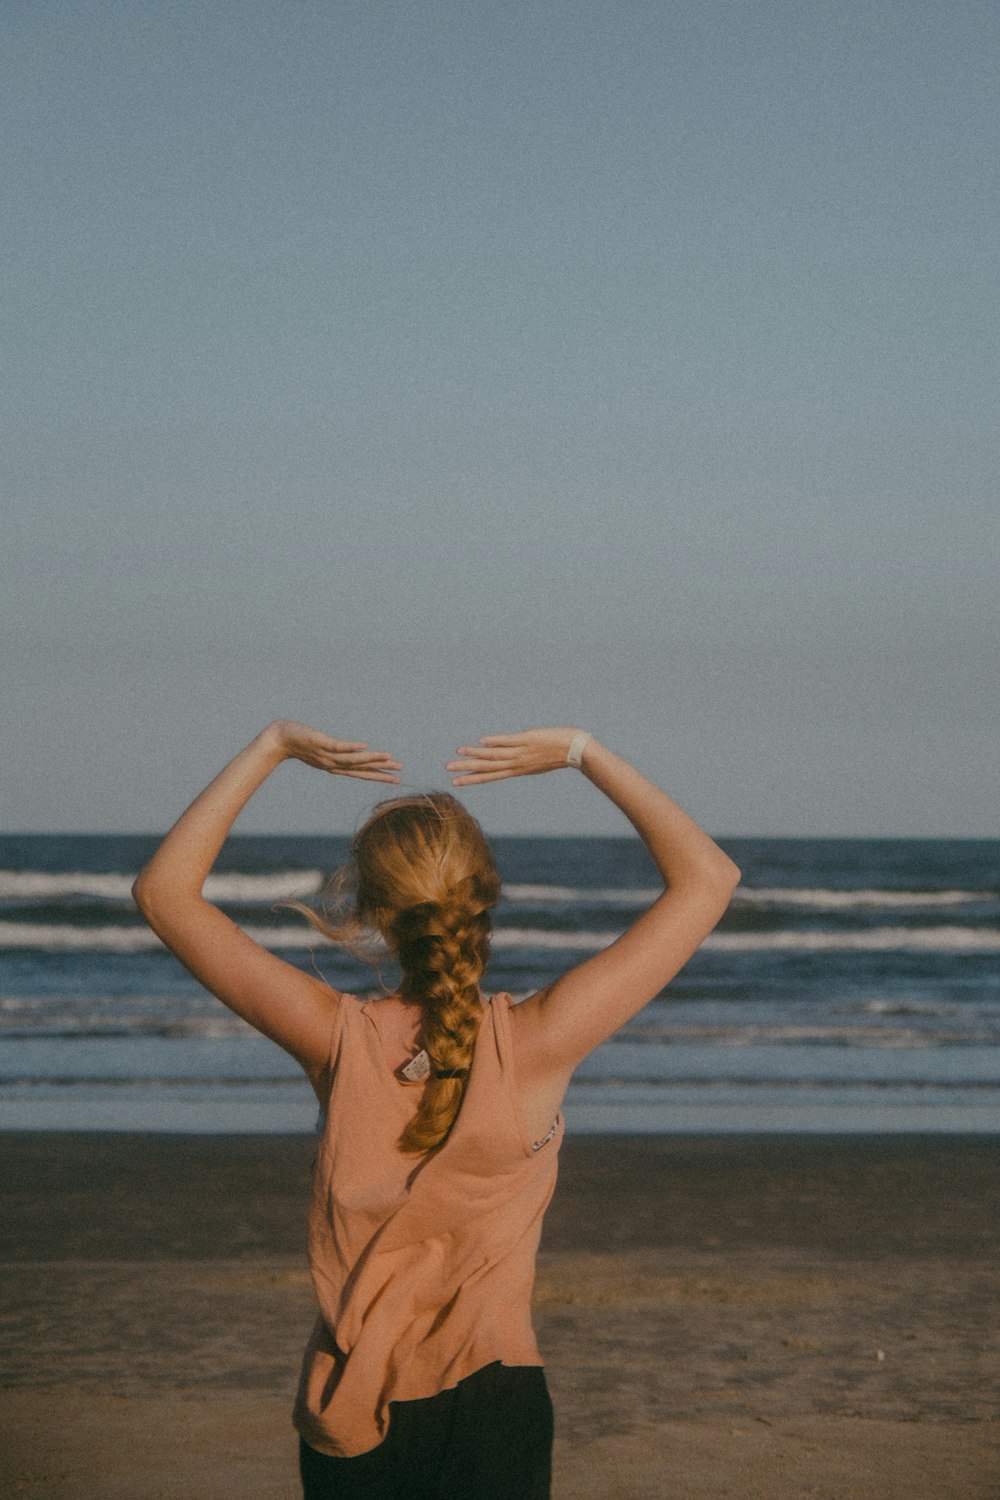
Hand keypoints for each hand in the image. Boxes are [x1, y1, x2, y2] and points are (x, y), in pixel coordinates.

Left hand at [267, 721, 401, 781]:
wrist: (277, 738)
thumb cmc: (297, 741)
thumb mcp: (318, 747)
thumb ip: (331, 750)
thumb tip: (342, 750)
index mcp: (333, 766)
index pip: (359, 773)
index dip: (377, 776)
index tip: (394, 779)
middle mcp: (332, 764)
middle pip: (360, 769)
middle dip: (381, 772)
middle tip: (400, 774)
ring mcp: (326, 754)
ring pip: (353, 759)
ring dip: (372, 759)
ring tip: (389, 757)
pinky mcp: (320, 743)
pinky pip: (338, 746)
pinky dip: (351, 748)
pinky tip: (364, 746)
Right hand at [447, 728, 588, 784]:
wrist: (575, 750)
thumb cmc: (558, 754)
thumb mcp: (538, 761)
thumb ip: (524, 761)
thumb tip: (513, 757)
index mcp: (518, 770)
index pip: (491, 776)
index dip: (472, 778)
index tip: (456, 782)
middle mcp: (516, 763)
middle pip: (487, 768)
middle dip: (466, 769)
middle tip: (448, 770)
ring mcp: (521, 752)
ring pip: (493, 755)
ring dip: (475, 755)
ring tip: (459, 753)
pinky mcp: (527, 740)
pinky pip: (507, 741)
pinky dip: (494, 742)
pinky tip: (481, 742)